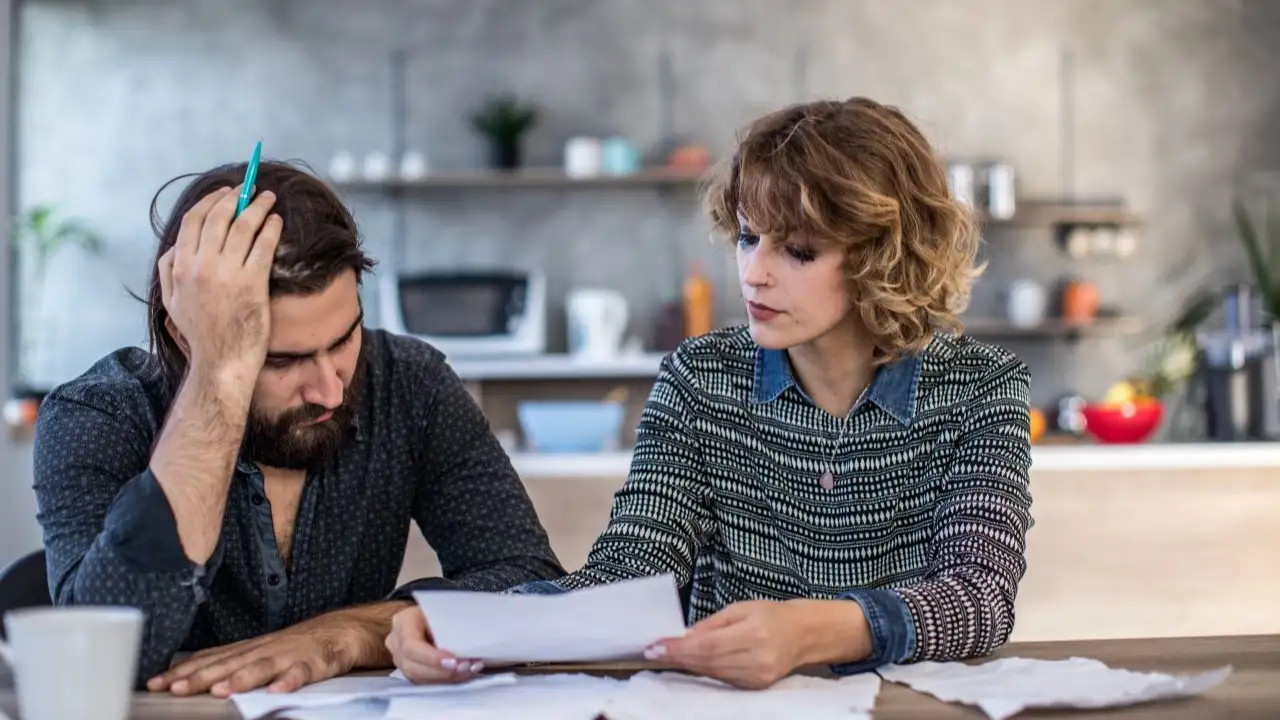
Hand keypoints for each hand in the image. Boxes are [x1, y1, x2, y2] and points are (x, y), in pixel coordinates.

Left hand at [147, 612, 358, 697]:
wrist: (340, 630)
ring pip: (262, 667)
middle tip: (176, 688)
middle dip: (201, 677)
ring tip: (222, 690)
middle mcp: (263, 650)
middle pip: (229, 664)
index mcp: (247, 649)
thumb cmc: (295, 646)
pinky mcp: (314, 663)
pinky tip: (278, 691)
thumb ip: (229, 662)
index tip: (155, 684)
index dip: (182, 672)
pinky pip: (301, 673)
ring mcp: (288, 655)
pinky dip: (290, 681)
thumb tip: (188, 675)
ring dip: (242, 678)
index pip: (208, 660)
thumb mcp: (258, 652)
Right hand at [158, 184, 281, 381]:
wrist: (220, 360)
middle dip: (236, 197)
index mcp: (180, 266)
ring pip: (243, 227)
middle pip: (219, 217)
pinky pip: (263, 246)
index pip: (193, 220)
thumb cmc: (199, 333)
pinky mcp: (252, 284)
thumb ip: (168, 271)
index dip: (211, 200)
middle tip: (249, 189)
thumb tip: (174, 248)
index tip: (225, 192)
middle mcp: (202, 265)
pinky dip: (270, 228)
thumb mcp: (171, 301)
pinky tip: (276, 220)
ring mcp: (228, 273)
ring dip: (257, 206)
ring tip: (267, 197)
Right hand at [385, 606, 483, 683]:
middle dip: (441, 672)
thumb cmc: (437, 609)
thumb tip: (465, 647)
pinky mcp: (408, 670)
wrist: (428, 614)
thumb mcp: (442, 610)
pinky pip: (424, 681)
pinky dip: (445, 679)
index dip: (431, 658)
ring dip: (445, 678)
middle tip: (465, 668)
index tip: (453, 662)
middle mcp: (396, 643)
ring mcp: (399, 659)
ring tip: (467, 671)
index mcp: (403, 622)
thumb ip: (448, 626)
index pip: (411, 646)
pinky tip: (461, 674)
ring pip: (418, 677)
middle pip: (412, 666)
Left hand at [644, 600, 808, 689]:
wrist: (803, 634)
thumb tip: (684, 636)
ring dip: (688, 664)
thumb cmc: (771, 615)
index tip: (656, 646)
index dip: (680, 648)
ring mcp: (758, 677)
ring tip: (668, 654)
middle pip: (708, 662)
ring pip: (713, 673)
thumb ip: (712, 624)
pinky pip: (723, 679)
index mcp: (755, 634)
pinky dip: (705, 670)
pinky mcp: (757, 686)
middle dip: (678, 656)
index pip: (708, 645)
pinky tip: (692, 661)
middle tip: (654, 651)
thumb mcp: (740, 608)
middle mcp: (757, 659)